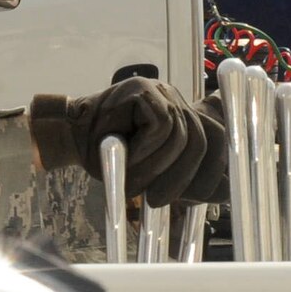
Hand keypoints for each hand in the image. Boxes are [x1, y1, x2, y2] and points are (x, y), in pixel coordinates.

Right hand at [29, 79, 226, 205]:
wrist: (69, 136)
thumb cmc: (107, 156)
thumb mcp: (151, 172)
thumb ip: (181, 175)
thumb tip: (221, 194)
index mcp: (183, 117)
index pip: (217, 138)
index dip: (212, 171)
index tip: (196, 199)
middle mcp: (176, 100)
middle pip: (203, 139)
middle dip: (183, 178)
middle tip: (157, 201)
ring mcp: (161, 91)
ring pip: (181, 136)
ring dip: (156, 168)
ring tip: (134, 182)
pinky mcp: (142, 90)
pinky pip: (160, 126)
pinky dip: (145, 151)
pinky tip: (127, 158)